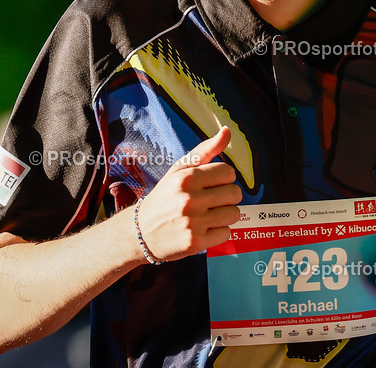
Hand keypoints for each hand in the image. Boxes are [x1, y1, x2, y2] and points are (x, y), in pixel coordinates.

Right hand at [135, 127, 241, 261]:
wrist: (140, 231)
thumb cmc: (165, 197)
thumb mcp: (179, 170)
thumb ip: (205, 150)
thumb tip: (226, 131)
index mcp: (187, 178)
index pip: (229, 172)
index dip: (223, 179)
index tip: (211, 185)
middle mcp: (189, 199)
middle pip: (235, 193)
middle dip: (226, 197)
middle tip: (210, 201)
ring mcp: (193, 222)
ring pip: (234, 214)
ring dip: (224, 215)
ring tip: (208, 215)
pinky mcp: (195, 243)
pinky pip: (226, 233)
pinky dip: (218, 232)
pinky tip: (203, 229)